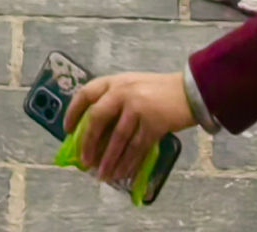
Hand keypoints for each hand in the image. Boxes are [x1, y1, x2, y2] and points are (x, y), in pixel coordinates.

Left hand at [65, 71, 196, 192]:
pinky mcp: (153, 123)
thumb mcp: (132, 86)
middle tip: (84, 162)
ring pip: (117, 139)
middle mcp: (123, 92)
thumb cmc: (159, 90)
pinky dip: (128, 163)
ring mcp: (138, 107)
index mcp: (115, 81)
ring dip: (108, 160)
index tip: (67, 130)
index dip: (73, 112)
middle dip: (88, 143)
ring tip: (102, 175)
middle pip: (97, 119)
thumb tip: (95, 133)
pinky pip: (136, 148)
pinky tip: (123, 174)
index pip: (86, 94)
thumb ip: (114, 101)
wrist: (190, 91)